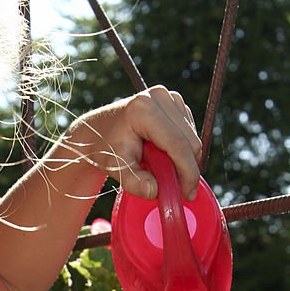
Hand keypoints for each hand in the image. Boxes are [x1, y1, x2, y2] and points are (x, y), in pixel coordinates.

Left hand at [74, 85, 201, 200]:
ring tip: (160, 168)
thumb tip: (154, 191)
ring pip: (192, 136)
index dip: (187, 172)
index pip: (177, 144)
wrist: (97, 131)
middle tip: (174, 188)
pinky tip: (163, 154)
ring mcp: (168, 96)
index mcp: (143, 110)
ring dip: (184, 159)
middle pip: (190, 140)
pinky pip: (189, 131)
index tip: (189, 194)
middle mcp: (159, 97)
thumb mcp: (115, 169)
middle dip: (187, 168)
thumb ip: (134, 182)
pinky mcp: (174, 101)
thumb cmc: (105, 149)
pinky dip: (182, 148)